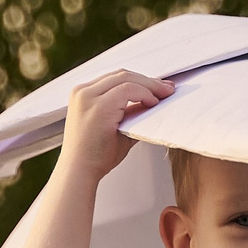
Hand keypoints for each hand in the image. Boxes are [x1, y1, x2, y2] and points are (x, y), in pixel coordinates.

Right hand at [58, 69, 174, 182]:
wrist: (79, 173)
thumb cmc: (94, 156)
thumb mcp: (115, 129)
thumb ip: (130, 114)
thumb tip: (152, 105)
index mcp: (83, 94)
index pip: (115, 79)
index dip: (139, 81)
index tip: (158, 88)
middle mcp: (83, 91)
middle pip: (121, 74)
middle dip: (148, 81)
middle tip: (168, 89)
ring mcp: (89, 96)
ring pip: (126, 78)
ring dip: (150, 85)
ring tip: (165, 94)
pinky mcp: (99, 106)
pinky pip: (128, 89)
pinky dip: (144, 93)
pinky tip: (153, 103)